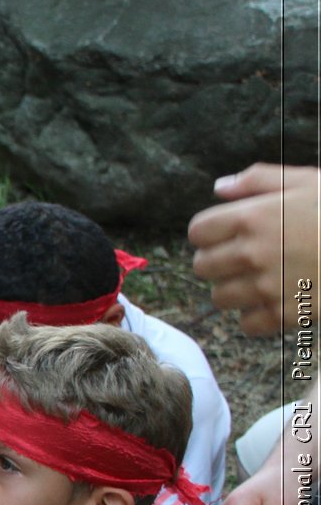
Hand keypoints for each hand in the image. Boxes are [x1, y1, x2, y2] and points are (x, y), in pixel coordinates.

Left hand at [188, 163, 320, 335]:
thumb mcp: (306, 182)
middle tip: (242, 257)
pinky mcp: (285, 314)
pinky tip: (275, 300)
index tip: (225, 234)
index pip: (198, 231)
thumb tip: (220, 188)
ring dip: (234, 290)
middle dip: (218, 262)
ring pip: (220, 298)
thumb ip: (259, 181)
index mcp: (253, 217)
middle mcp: (253, 253)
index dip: (210, 232)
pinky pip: (247, 324)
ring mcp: (268, 287)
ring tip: (260, 279)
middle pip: (202, 267)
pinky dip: (257, 316)